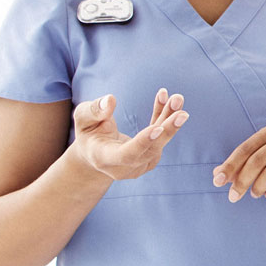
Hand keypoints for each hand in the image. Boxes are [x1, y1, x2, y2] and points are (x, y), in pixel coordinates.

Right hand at [71, 89, 188, 180]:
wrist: (95, 152)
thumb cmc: (88, 132)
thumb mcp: (83, 118)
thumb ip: (94, 110)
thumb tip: (111, 100)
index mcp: (104, 158)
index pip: (126, 155)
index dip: (142, 142)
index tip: (157, 128)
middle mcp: (123, 167)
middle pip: (150, 150)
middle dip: (167, 130)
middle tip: (182, 113)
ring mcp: (139, 166)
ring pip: (159, 141)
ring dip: (168, 119)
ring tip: (176, 99)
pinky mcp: (150, 158)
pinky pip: (160, 136)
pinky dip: (164, 116)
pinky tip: (167, 98)